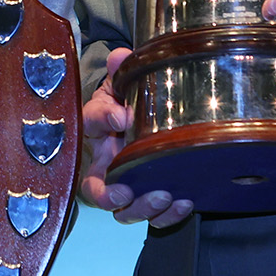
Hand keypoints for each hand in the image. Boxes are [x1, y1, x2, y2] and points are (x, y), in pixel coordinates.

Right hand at [79, 47, 191, 227]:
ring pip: (124, 211)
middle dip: (112, 196)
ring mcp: (127, 185)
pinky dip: (168, 216)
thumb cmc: (128, 103)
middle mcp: (106, 163)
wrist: (140, 116)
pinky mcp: (150, 197)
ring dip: (143, 208)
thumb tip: (121, 57)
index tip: (119, 115)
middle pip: (97, 190)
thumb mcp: (123, 84)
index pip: (90, 122)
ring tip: (166, 196)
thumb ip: (122, 70)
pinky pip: (154, 217)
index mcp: (98, 130)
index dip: (101, 120)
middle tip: (131, 189)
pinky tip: (184, 203)